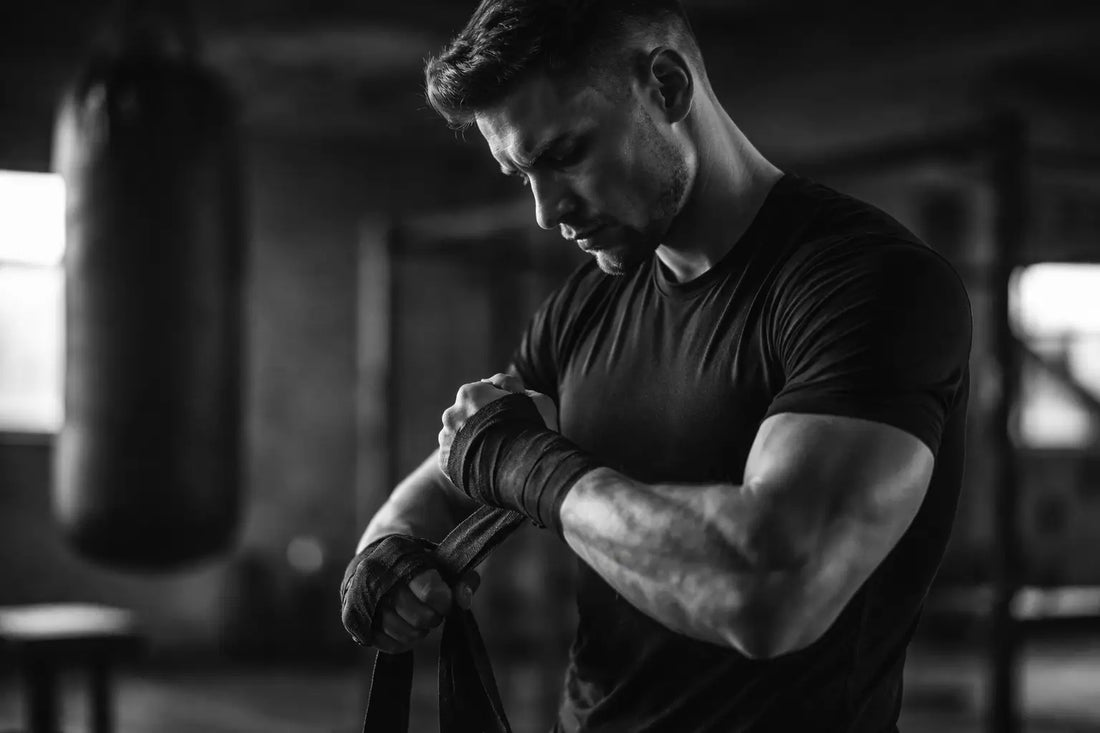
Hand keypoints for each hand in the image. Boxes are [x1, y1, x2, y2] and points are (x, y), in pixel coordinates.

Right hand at [342, 561, 480, 654]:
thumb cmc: (415, 563)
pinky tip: (405, 627)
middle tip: (432, 611)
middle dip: (432, 618)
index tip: (445, 601)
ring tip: (418, 618)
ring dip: (418, 632)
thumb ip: (461, 578)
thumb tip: (464, 600)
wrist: (374, 562)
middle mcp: (374, 574)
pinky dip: (402, 642)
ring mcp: (360, 598)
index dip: (444, 603)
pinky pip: (387, 645)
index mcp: (398, 553)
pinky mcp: (353, 619)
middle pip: (418, 617)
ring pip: (404, 634)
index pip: (430, 591)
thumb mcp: (440, 562)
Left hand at [438, 374, 559, 474]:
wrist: (520, 468)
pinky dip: (468, 460)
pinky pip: (456, 458)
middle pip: (468, 414)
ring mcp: (445, 438)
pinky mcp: (445, 462)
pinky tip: (485, 465)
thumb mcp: (536, 399)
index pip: (483, 392)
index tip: (511, 414)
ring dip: (472, 441)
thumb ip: (515, 388)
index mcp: (469, 393)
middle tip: (503, 435)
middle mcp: (451, 413)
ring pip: (459, 436)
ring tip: (494, 453)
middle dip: (482, 421)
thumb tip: (502, 387)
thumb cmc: (532, 429)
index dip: (499, 402)